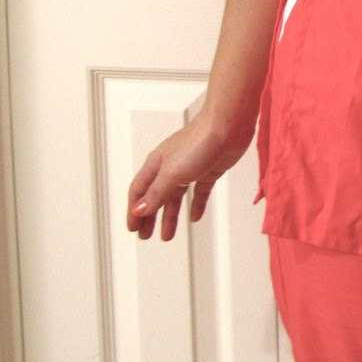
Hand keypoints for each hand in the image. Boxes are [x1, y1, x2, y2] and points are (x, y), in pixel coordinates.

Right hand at [126, 108, 254, 241]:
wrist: (229, 125)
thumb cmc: (198, 141)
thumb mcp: (172, 173)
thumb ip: (156, 193)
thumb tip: (139, 211)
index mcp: (157, 164)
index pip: (139, 191)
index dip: (134, 211)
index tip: (133, 229)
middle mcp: (171, 166)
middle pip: (155, 196)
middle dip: (149, 217)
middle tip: (145, 236)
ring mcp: (190, 168)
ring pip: (175, 197)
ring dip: (170, 215)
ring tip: (167, 235)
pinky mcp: (209, 170)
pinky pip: (199, 192)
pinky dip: (196, 205)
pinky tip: (195, 217)